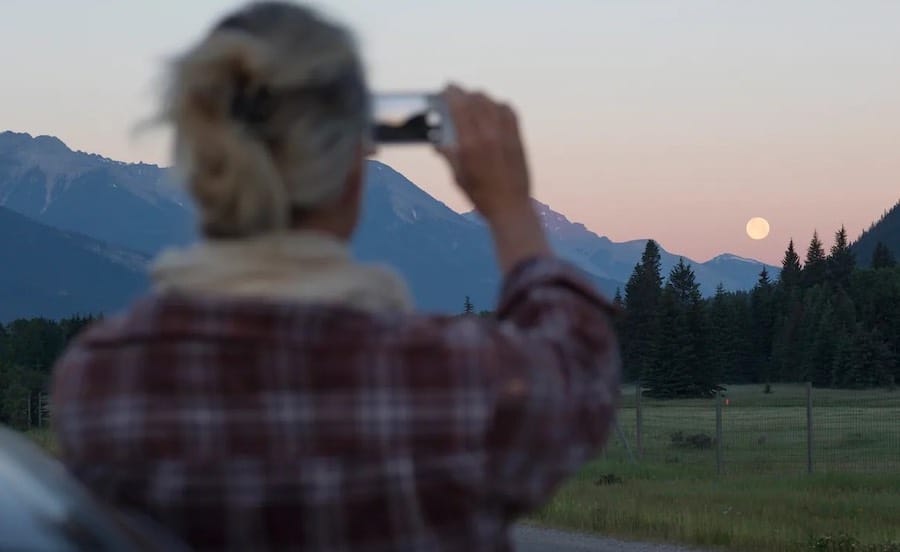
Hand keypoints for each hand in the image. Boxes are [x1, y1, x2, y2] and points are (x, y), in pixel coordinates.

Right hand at [436, 84, 550, 272]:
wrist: (511, 207)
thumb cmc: (481, 196)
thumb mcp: (458, 177)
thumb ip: (448, 156)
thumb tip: (437, 144)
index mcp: (470, 144)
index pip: (460, 107)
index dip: (453, 93)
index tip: (447, 87)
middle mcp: (489, 135)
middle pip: (476, 100)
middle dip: (464, 92)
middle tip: (457, 92)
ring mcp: (506, 135)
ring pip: (493, 102)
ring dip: (481, 97)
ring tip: (473, 98)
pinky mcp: (518, 139)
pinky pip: (509, 112)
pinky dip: (499, 105)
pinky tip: (494, 107)